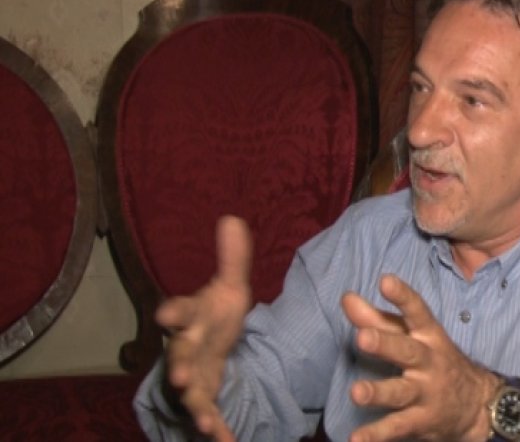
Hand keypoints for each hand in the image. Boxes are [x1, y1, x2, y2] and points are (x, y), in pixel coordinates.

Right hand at [155, 215, 252, 441]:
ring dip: (197, 409)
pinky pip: (209, 416)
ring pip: (190, 394)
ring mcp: (194, 377)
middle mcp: (187, 349)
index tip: (165, 316)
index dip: (173, 313)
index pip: (179, 312)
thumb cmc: (216, 316)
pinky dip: (216, 431)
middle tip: (182, 378)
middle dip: (181, 367)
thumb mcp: (229, 289)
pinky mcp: (205, 399)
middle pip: (180, 357)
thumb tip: (232, 218)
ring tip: (206, 424)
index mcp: (192, 318)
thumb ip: (232, 260)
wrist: (212, 347)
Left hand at [341, 275, 500, 441]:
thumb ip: (377, 318)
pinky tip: (356, 440)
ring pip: (401, 393)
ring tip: (356, 393)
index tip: (386, 280)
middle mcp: (429, 363)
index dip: (403, 296)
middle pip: (408, 352)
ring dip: (378, 392)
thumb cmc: (434, 360)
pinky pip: (396, 428)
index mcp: (428, 336)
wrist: (478, 405)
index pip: (417, 312)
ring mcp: (426, 394)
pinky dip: (376, 435)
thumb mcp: (413, 336)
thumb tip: (346, 297)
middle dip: (386, 343)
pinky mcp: (420, 421)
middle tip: (363, 337)